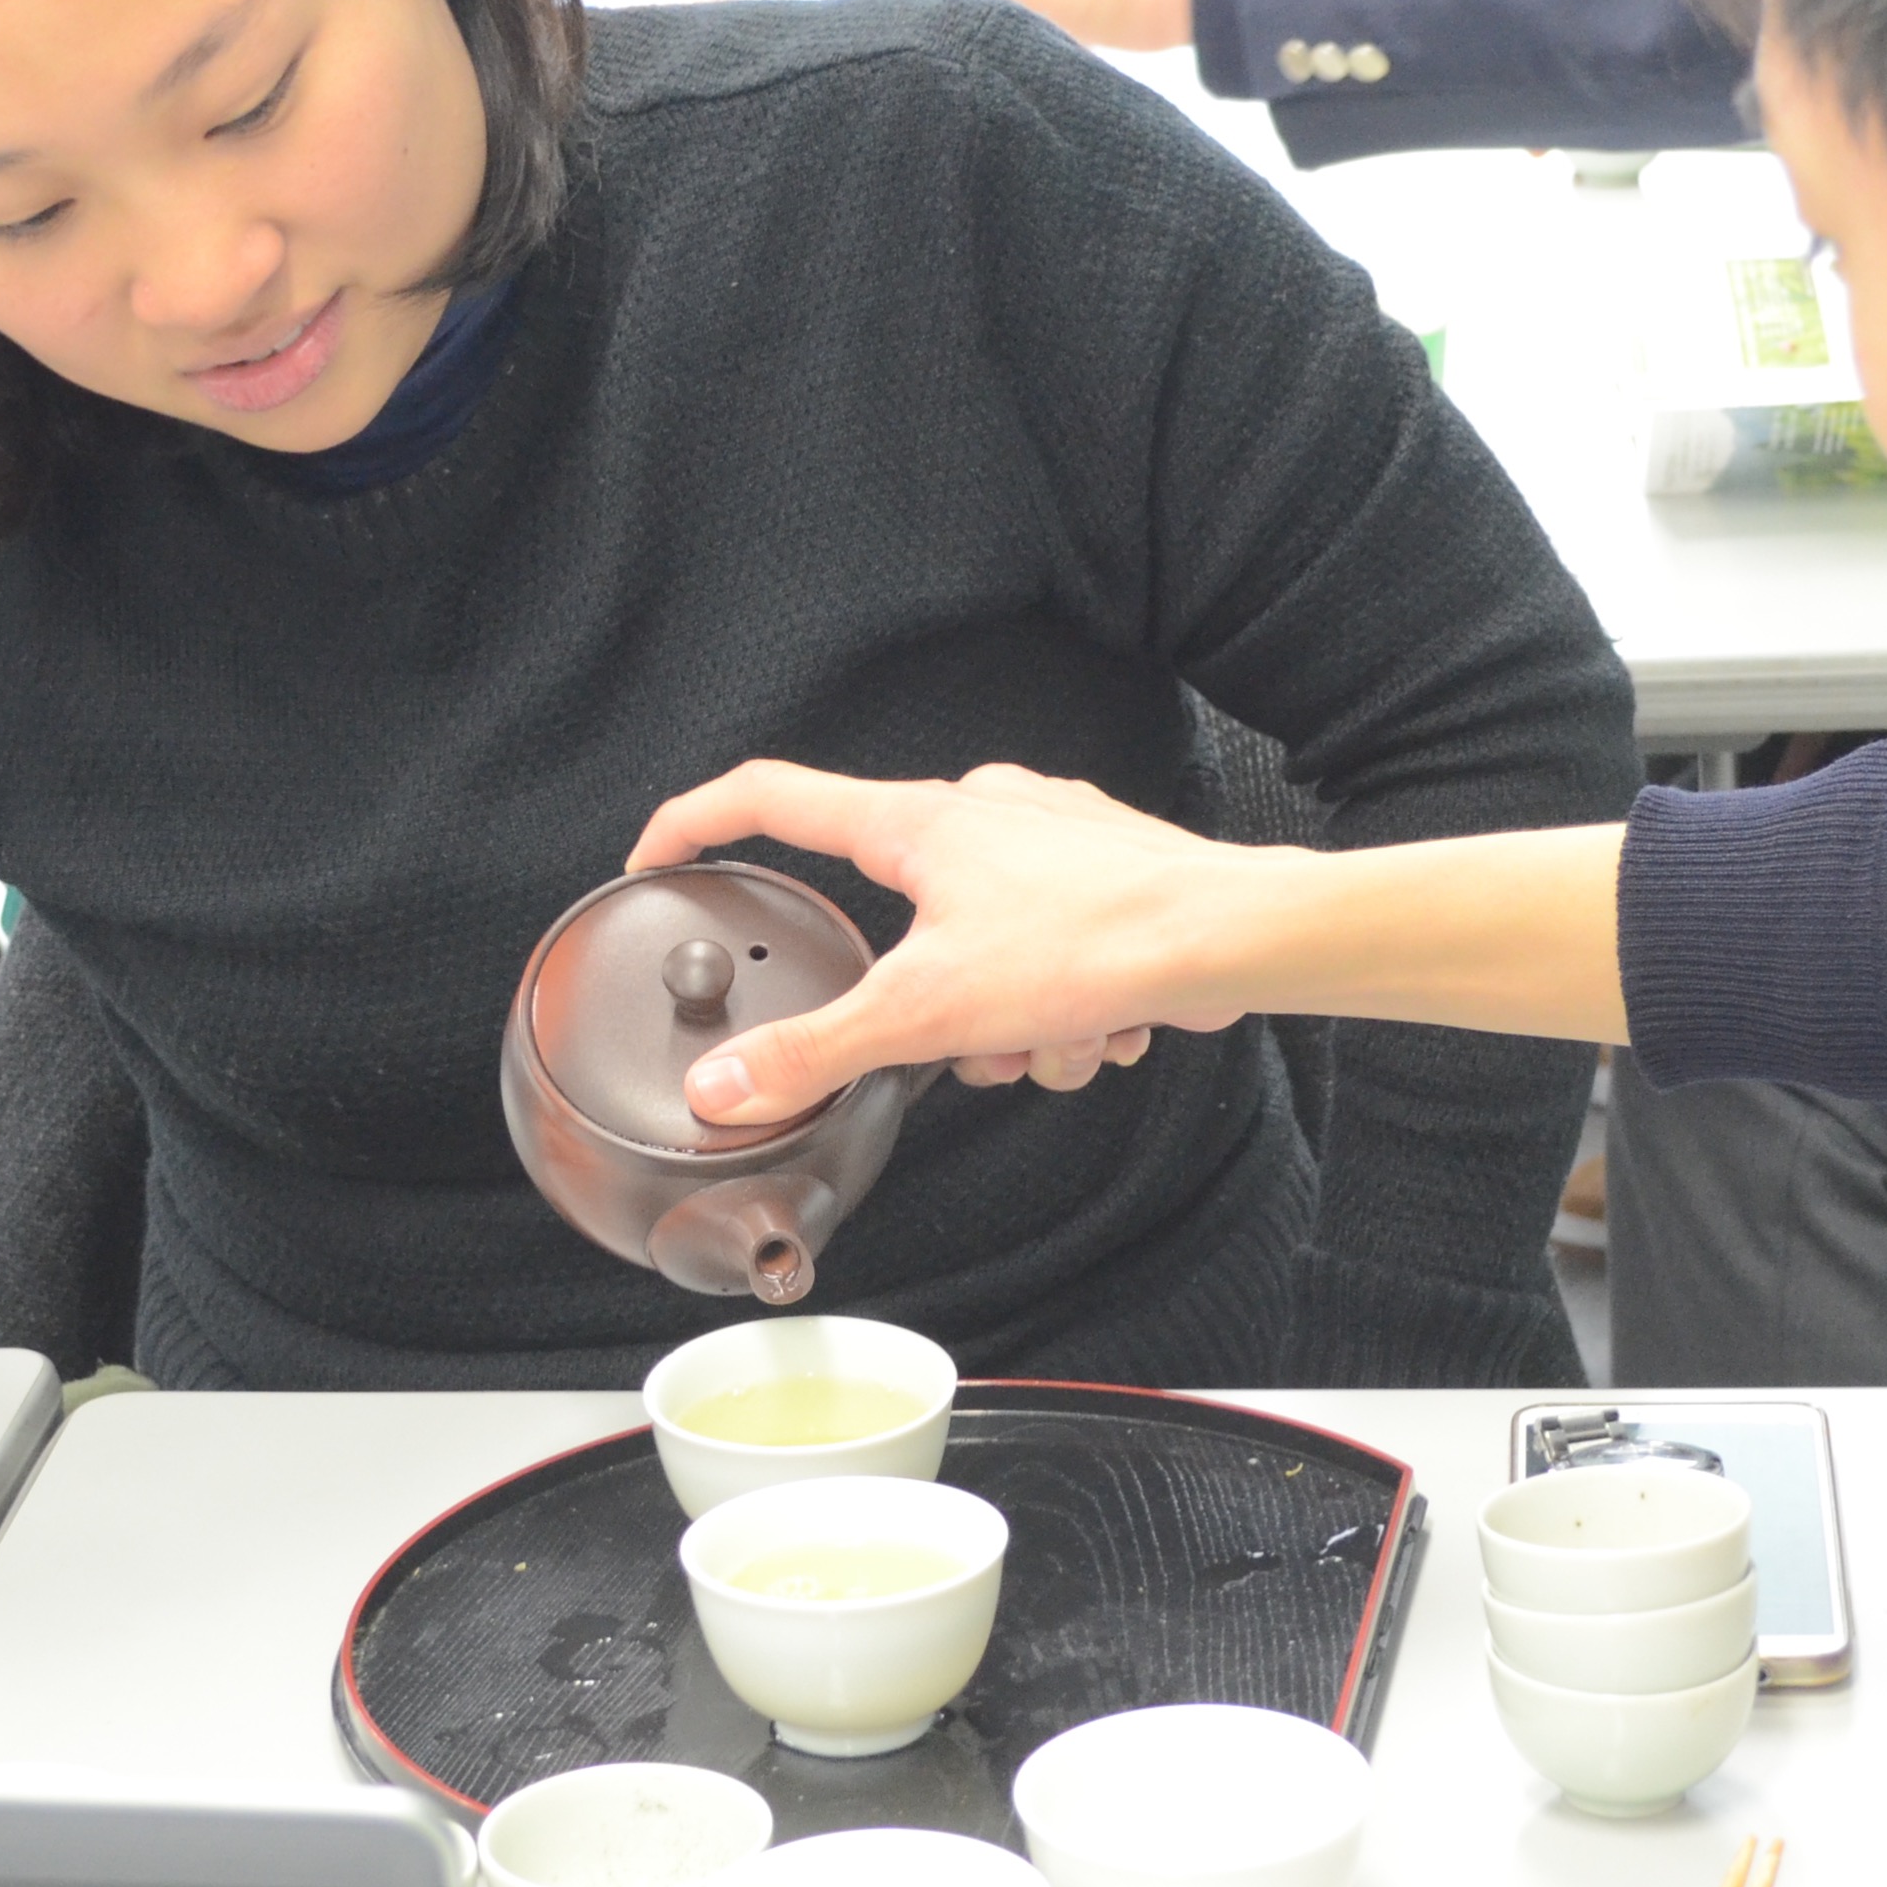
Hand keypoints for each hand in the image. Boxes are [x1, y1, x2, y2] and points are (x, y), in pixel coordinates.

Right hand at [625, 760, 1288, 1121]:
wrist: (1230, 936)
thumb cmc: (1096, 939)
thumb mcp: (927, 1013)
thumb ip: (815, 1053)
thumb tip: (723, 1087)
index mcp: (912, 822)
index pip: (766, 799)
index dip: (695, 825)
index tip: (656, 857)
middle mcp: (974, 812)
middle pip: (890, 916)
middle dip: (927, 1007)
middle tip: (967, 1040)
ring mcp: (1038, 838)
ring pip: (975, 951)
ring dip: (1010, 1023)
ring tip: (1054, 1034)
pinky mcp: (1095, 874)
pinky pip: (1045, 956)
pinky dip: (1065, 1008)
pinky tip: (1101, 1020)